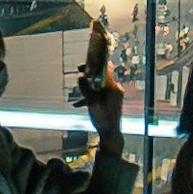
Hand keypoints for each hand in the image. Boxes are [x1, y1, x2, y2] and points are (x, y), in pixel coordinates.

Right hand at [78, 19, 124, 150]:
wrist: (111, 134)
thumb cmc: (103, 118)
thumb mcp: (92, 103)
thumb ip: (86, 89)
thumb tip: (81, 78)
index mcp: (113, 87)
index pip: (106, 68)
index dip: (96, 62)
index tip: (86, 59)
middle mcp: (115, 89)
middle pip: (102, 74)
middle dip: (90, 72)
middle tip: (80, 70)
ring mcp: (113, 95)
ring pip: (100, 84)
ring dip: (89, 84)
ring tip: (78, 85)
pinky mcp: (111, 102)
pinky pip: (99, 94)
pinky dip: (90, 96)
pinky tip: (77, 103)